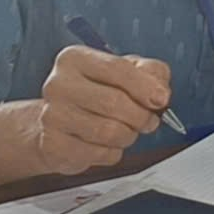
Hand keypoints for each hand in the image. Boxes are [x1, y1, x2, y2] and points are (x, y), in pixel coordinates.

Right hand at [31, 46, 171, 175]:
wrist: (59, 124)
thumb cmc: (97, 93)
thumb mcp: (128, 71)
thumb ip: (151, 72)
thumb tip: (160, 91)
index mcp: (75, 59)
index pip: (118, 69)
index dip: (146, 86)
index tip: (162, 99)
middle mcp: (58, 85)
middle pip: (114, 102)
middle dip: (141, 115)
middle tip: (149, 121)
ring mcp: (51, 117)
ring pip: (108, 131)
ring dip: (129, 135)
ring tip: (128, 131)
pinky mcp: (53, 146)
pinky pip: (98, 154)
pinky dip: (113, 152)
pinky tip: (107, 145)